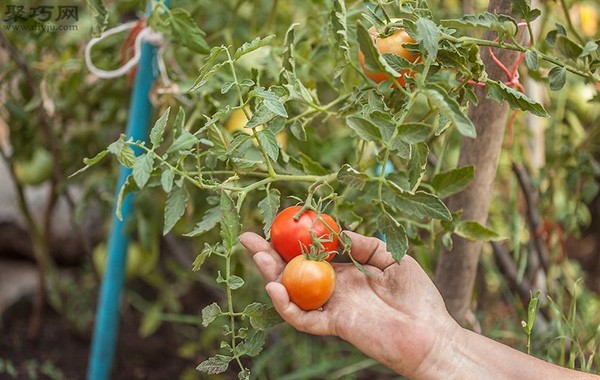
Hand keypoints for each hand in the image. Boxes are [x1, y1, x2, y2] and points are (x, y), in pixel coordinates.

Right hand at [240, 230, 459, 377]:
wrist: (431, 333)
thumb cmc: (417, 296)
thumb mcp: (390, 256)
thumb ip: (361, 243)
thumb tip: (336, 232)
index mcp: (344, 272)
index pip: (310, 254)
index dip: (291, 241)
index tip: (275, 224)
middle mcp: (333, 288)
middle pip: (292, 271)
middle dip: (269, 255)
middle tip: (247, 238)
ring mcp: (331, 307)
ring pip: (292, 293)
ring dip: (271, 276)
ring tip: (256, 256)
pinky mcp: (335, 325)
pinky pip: (303, 317)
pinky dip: (286, 305)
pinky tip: (276, 287)